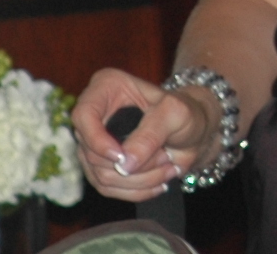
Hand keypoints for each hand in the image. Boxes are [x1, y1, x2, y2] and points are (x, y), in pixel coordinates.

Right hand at [73, 68, 215, 201]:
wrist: (193, 133)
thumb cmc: (185, 113)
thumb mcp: (176, 113)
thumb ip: (151, 133)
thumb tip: (124, 164)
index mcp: (107, 87)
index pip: (83, 115)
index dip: (97, 140)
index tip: (121, 156)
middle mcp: (94, 116)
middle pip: (92, 153)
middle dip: (134, 163)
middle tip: (166, 157)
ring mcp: (93, 144)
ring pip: (101, 175)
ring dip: (139, 179)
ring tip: (168, 167)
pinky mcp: (99, 167)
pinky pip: (108, 189)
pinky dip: (135, 191)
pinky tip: (158, 183)